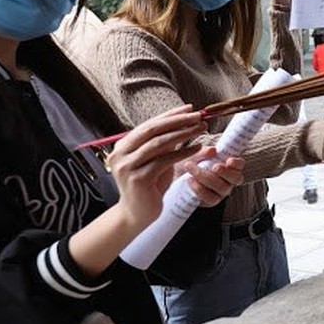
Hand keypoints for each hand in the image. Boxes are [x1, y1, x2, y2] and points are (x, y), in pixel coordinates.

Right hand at [108, 105, 207, 229]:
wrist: (137, 214)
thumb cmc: (150, 185)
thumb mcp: (157, 160)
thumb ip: (167, 143)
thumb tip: (189, 122)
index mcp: (123, 146)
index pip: (149, 124)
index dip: (171, 115)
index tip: (190, 108)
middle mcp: (120, 154)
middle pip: (153, 130)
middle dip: (178, 121)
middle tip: (199, 116)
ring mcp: (127, 166)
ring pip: (159, 144)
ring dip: (183, 134)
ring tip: (202, 128)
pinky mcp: (138, 179)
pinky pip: (164, 161)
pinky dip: (183, 153)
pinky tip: (199, 148)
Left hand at [178, 147, 244, 206]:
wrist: (174, 176)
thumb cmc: (189, 163)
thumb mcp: (193, 154)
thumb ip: (202, 152)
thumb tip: (213, 150)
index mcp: (229, 166)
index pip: (240, 164)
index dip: (237, 163)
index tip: (229, 161)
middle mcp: (229, 179)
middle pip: (236, 178)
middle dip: (226, 172)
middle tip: (215, 167)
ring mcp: (222, 191)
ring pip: (222, 187)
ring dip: (206, 178)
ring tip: (191, 169)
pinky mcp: (212, 201)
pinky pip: (211, 198)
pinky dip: (200, 189)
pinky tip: (190, 180)